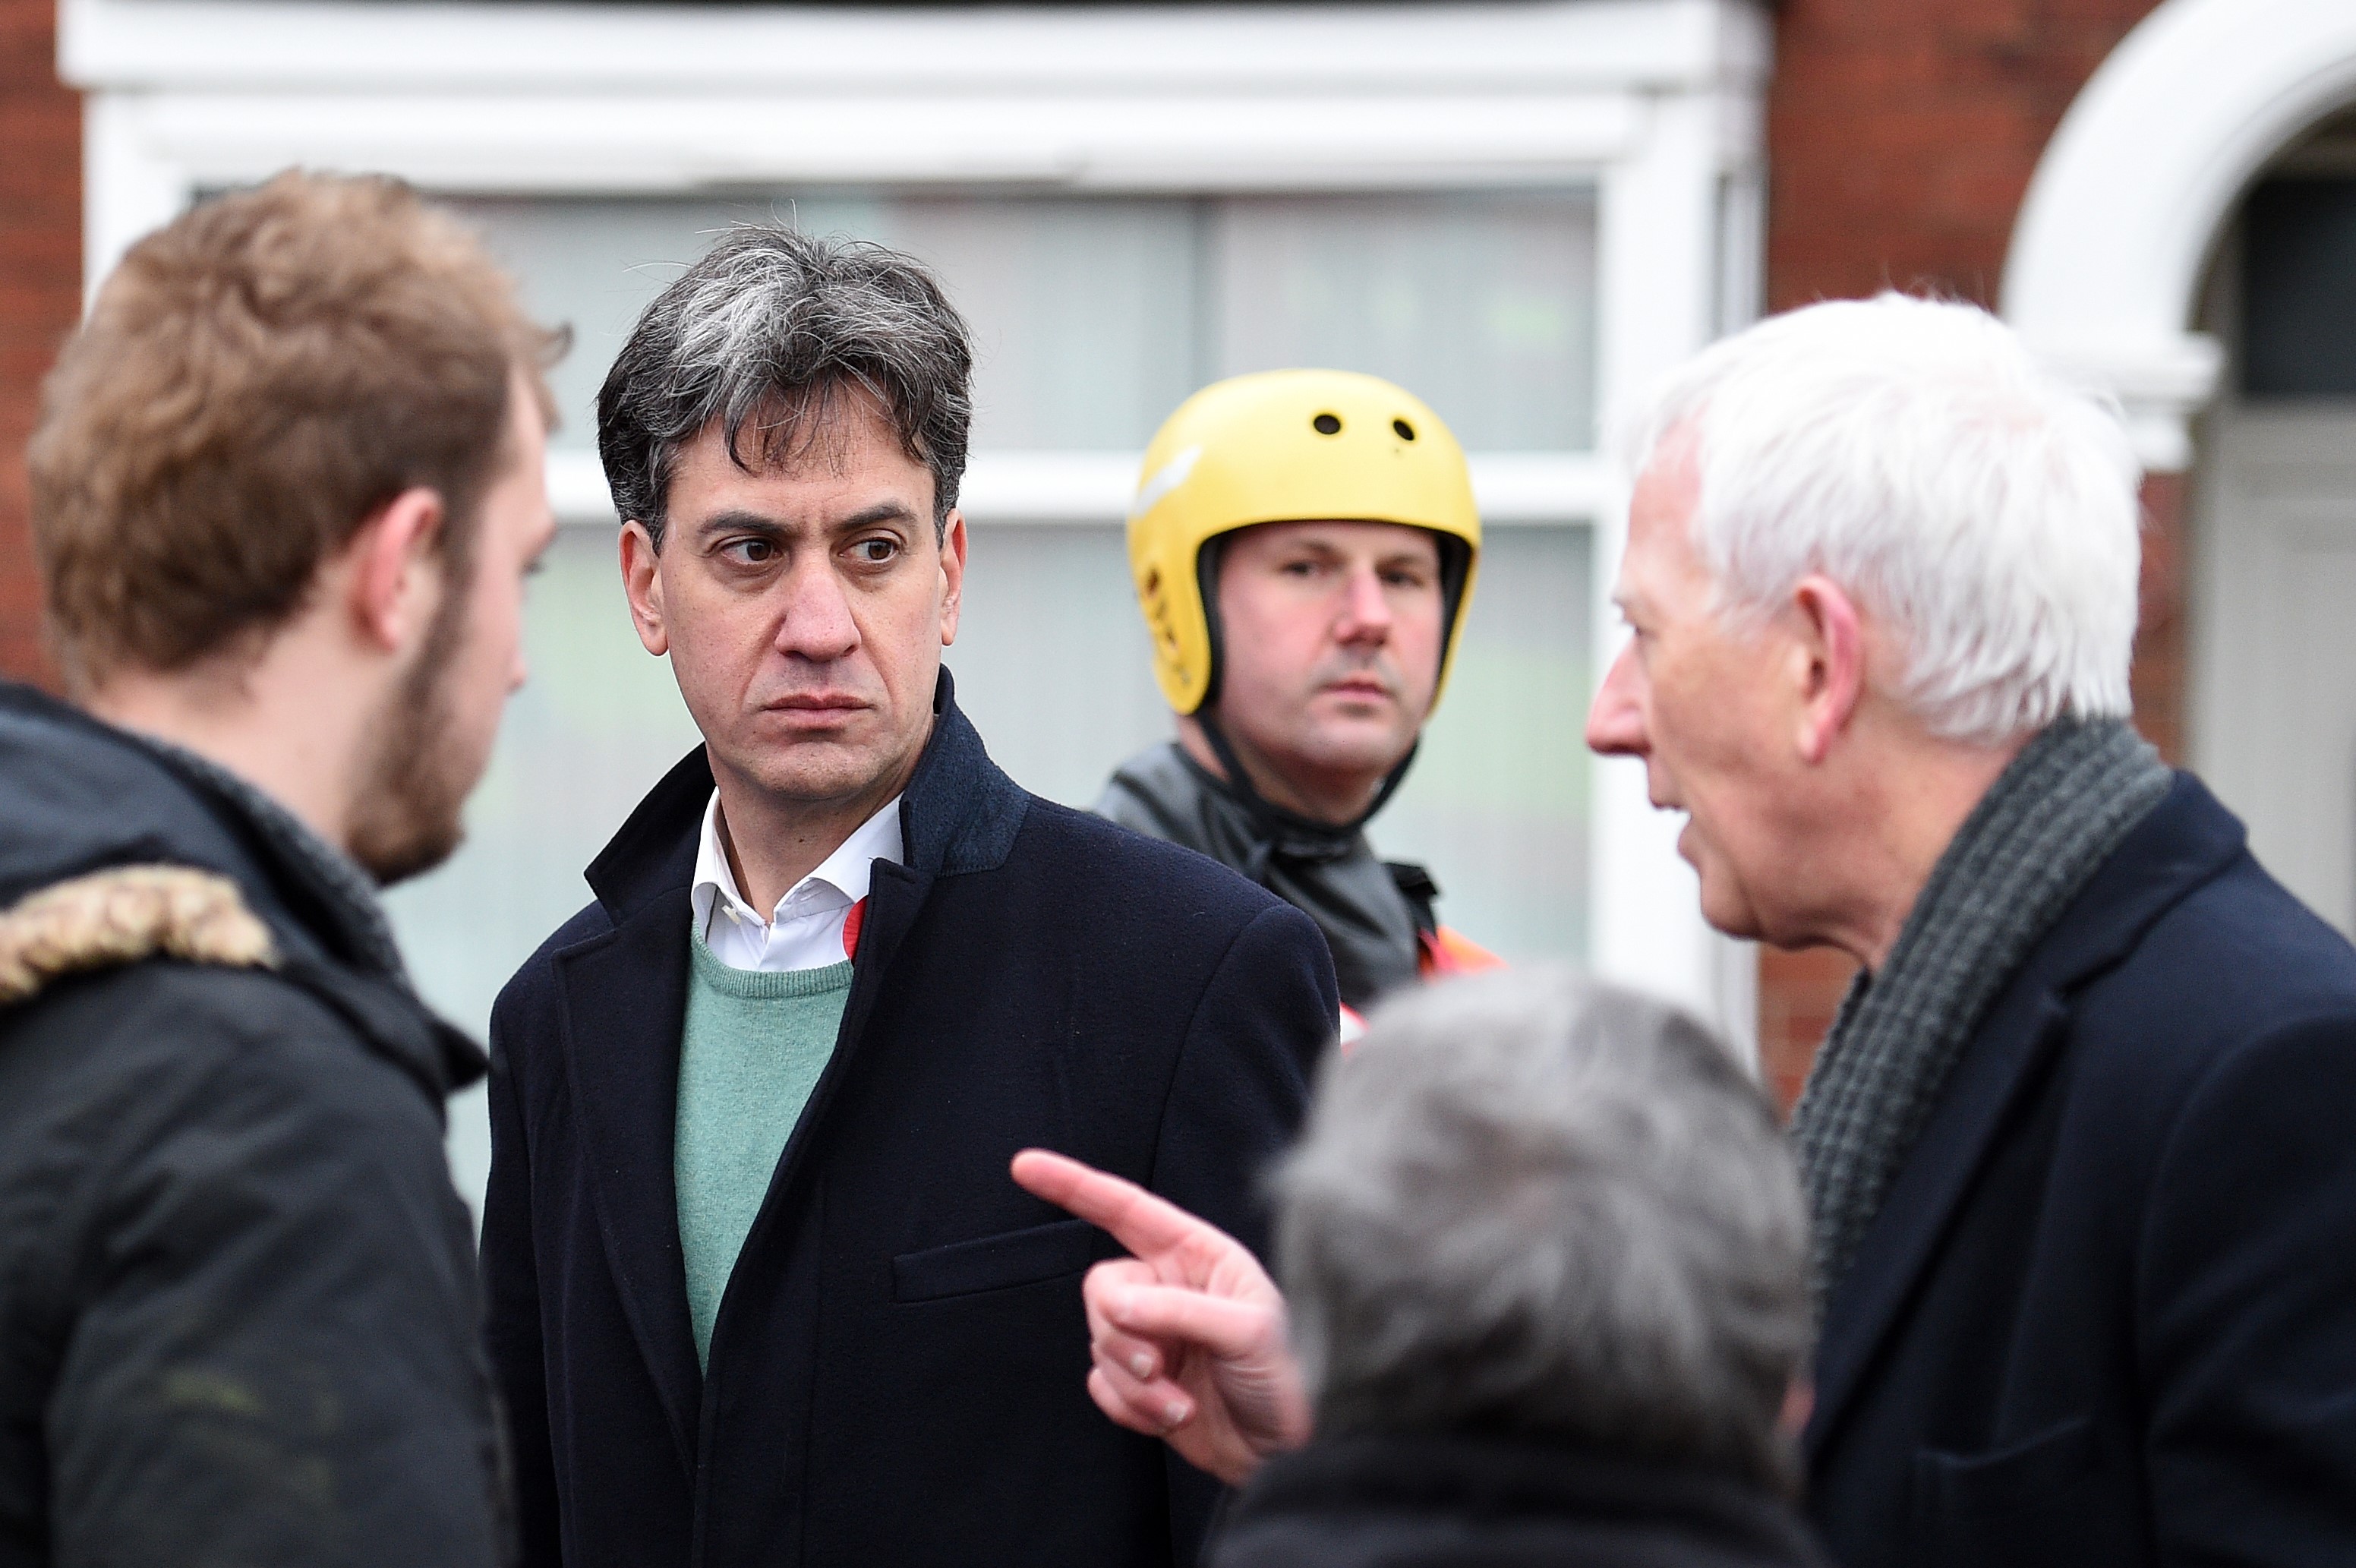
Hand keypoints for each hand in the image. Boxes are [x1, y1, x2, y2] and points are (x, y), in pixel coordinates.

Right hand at [1010, 1149, 1310, 1484]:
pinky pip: (1101, 1386)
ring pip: (1098, 1341)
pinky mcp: (1143, 1384)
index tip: (1025, 1166)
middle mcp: (1169, 1289)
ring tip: (1180, 1402)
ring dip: (1134, 1382)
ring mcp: (1154, 1337)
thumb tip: (1116, 1306)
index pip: (1126, 1210)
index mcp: (1198, 1256)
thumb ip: (1179, 1310)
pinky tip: (1172, 1416)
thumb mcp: (1248, 1331)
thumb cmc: (1291, 1377)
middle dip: (1120, 1333)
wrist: (1292, 1454)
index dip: (1073, 1185)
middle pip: (1101, 1288)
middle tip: (1159, 1364)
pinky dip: (1130, 1407)